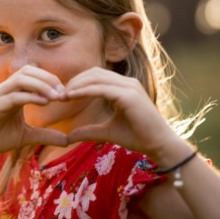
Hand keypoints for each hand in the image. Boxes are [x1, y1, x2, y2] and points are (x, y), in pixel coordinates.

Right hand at [0, 66, 68, 160]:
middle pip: (28, 71)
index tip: (66, 95)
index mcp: (13, 92)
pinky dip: (29, 96)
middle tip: (64, 94)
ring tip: (56, 97)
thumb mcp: (26, 136)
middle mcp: (5, 90)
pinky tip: (44, 103)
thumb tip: (67, 140)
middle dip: (49, 79)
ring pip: (20, 79)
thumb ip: (45, 135)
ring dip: (41, 85)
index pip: (34, 74)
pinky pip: (12, 96)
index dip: (51, 80)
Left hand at [65, 67, 179, 157]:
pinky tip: (72, 96)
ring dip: (77, 84)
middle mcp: (127, 82)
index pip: (96, 76)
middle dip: (74, 81)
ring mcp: (129, 87)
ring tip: (63, 95)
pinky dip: (84, 91)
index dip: (78, 82)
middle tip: (59, 94)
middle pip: (94, 73)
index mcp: (124, 86)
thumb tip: (68, 136)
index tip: (63, 95)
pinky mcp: (129, 96)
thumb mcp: (107, 132)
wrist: (159, 145)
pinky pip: (101, 88)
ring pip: (96, 78)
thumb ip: (89, 131)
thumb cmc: (138, 137)